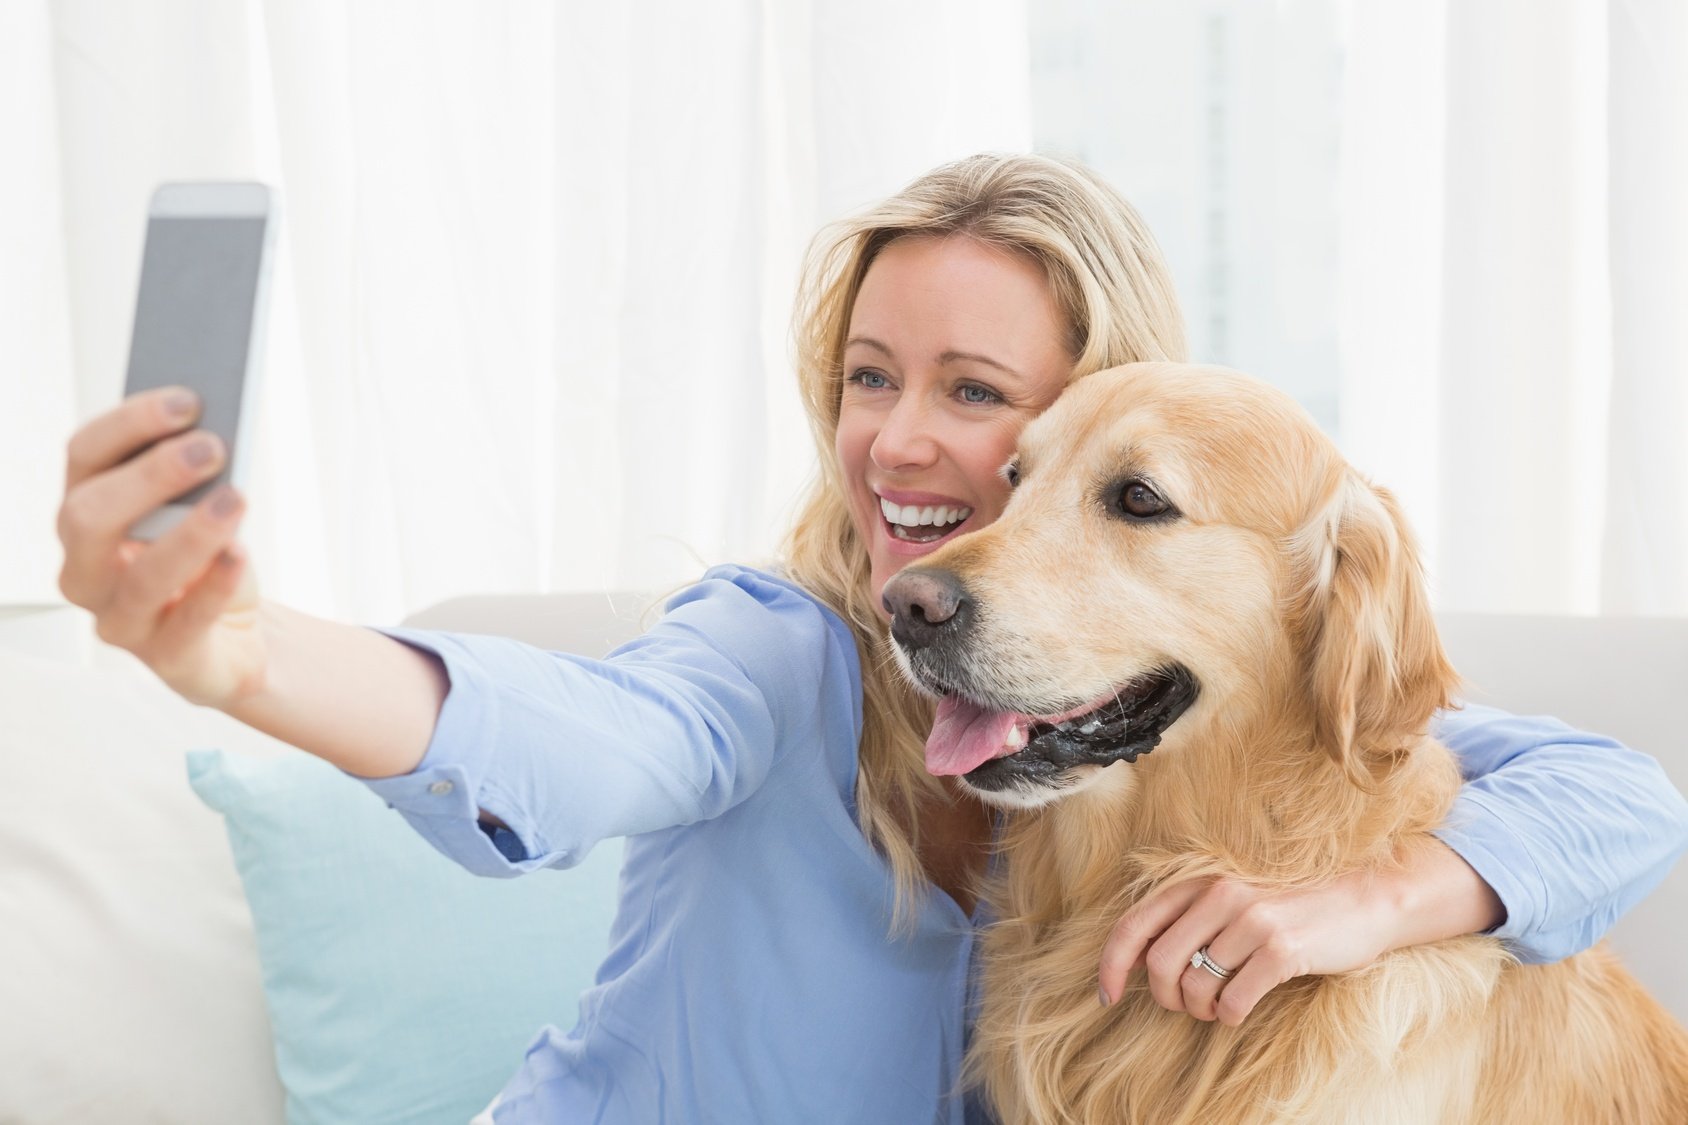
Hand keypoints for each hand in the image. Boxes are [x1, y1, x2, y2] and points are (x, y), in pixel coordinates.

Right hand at [57, 385, 265, 708]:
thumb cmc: (205, 564)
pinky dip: (215, 586)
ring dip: (190, 532)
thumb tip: (215, 425)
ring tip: (235, 498)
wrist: (234, 638)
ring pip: (140, 576)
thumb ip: (195, 475)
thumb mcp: (199, 511)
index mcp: (85, 515)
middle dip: (150, 475)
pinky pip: (186, 623)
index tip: (187, 399)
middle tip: (211, 446)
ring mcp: (119, 618)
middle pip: (91, 514)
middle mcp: (87, 567)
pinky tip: (240, 553)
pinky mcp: (165, 659)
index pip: (84, 458)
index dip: (130, 424)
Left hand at [1094, 872, 1397, 1026]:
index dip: (1111, 966)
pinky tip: (1239, 1010)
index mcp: (1199, 883)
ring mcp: (1252, 920)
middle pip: (1159, 963)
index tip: (1107, 997)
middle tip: (1185, 1006)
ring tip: (1219, 1006)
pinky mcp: (1281, 949)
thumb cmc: (1287, 910)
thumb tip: (1139, 963)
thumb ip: (1189, 920)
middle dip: (1165, 997)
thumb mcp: (1231, 901)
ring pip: (1195, 987)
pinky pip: (1233, 1001)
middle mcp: (1220, 895)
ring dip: (1201, 1010)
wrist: (1360, 902)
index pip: (1134, 926)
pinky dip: (1229, 1016)